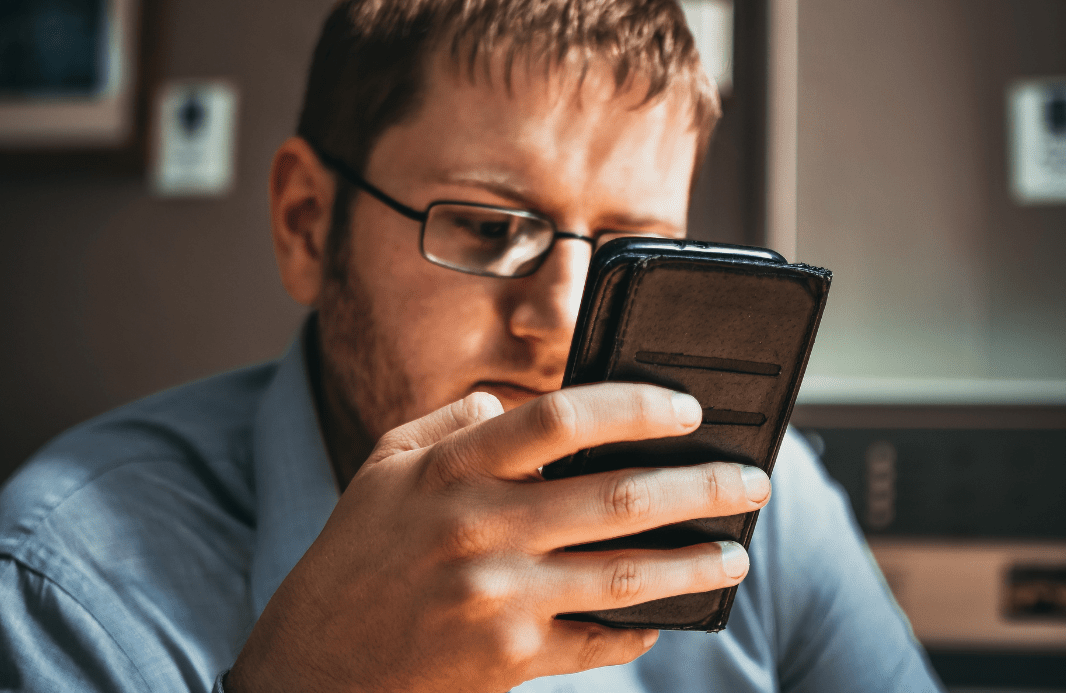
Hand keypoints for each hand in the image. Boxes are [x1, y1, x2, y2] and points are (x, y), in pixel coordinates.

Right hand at [227, 383, 771, 692]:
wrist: (314, 666)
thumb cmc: (353, 557)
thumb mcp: (384, 470)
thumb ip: (448, 424)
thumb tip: (506, 399)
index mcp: (451, 471)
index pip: (559, 419)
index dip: (634, 406)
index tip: (687, 408)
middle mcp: (480, 530)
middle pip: (617, 497)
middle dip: (702, 487)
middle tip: (751, 482)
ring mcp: (500, 599)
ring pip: (626, 574)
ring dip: (695, 562)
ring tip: (735, 552)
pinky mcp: (510, 659)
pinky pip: (599, 643)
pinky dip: (641, 629)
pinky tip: (666, 616)